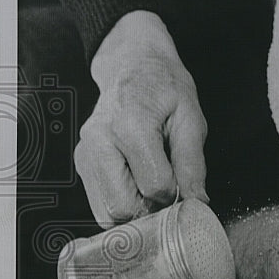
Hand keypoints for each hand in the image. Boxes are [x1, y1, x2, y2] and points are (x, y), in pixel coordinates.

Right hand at [76, 11, 207, 227]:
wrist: (132, 65)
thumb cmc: (164, 87)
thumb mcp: (190, 118)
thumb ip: (192, 163)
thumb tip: (197, 201)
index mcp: (129, 126)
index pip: (154, 188)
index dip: (176, 193)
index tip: (184, 182)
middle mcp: (99, 141)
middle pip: (123, 208)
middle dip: (151, 210)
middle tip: (168, 192)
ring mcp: (85, 153)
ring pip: (107, 213)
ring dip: (135, 211)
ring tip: (152, 188)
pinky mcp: (82, 163)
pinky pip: (100, 204)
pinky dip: (122, 204)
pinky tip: (137, 185)